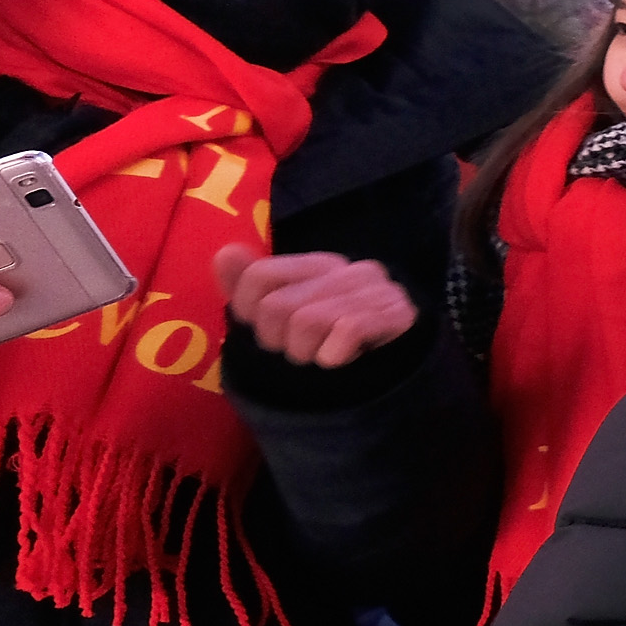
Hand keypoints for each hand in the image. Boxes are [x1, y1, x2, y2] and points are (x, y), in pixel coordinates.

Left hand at [217, 245, 416, 367]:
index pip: (258, 276)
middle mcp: (348, 269)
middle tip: (301, 351)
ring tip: (322, 357)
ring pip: (308, 321)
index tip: (270, 335)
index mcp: (317, 265)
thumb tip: (225, 252)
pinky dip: (334, 356)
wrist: (395, 373)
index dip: (250, 314)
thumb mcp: (285, 317)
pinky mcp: (399, 314)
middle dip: (280, 342)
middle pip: (277, 306)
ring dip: (307, 354)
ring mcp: (377, 290)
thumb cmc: (331, 343)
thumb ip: (250, 287)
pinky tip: (344, 360)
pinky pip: (347, 331)